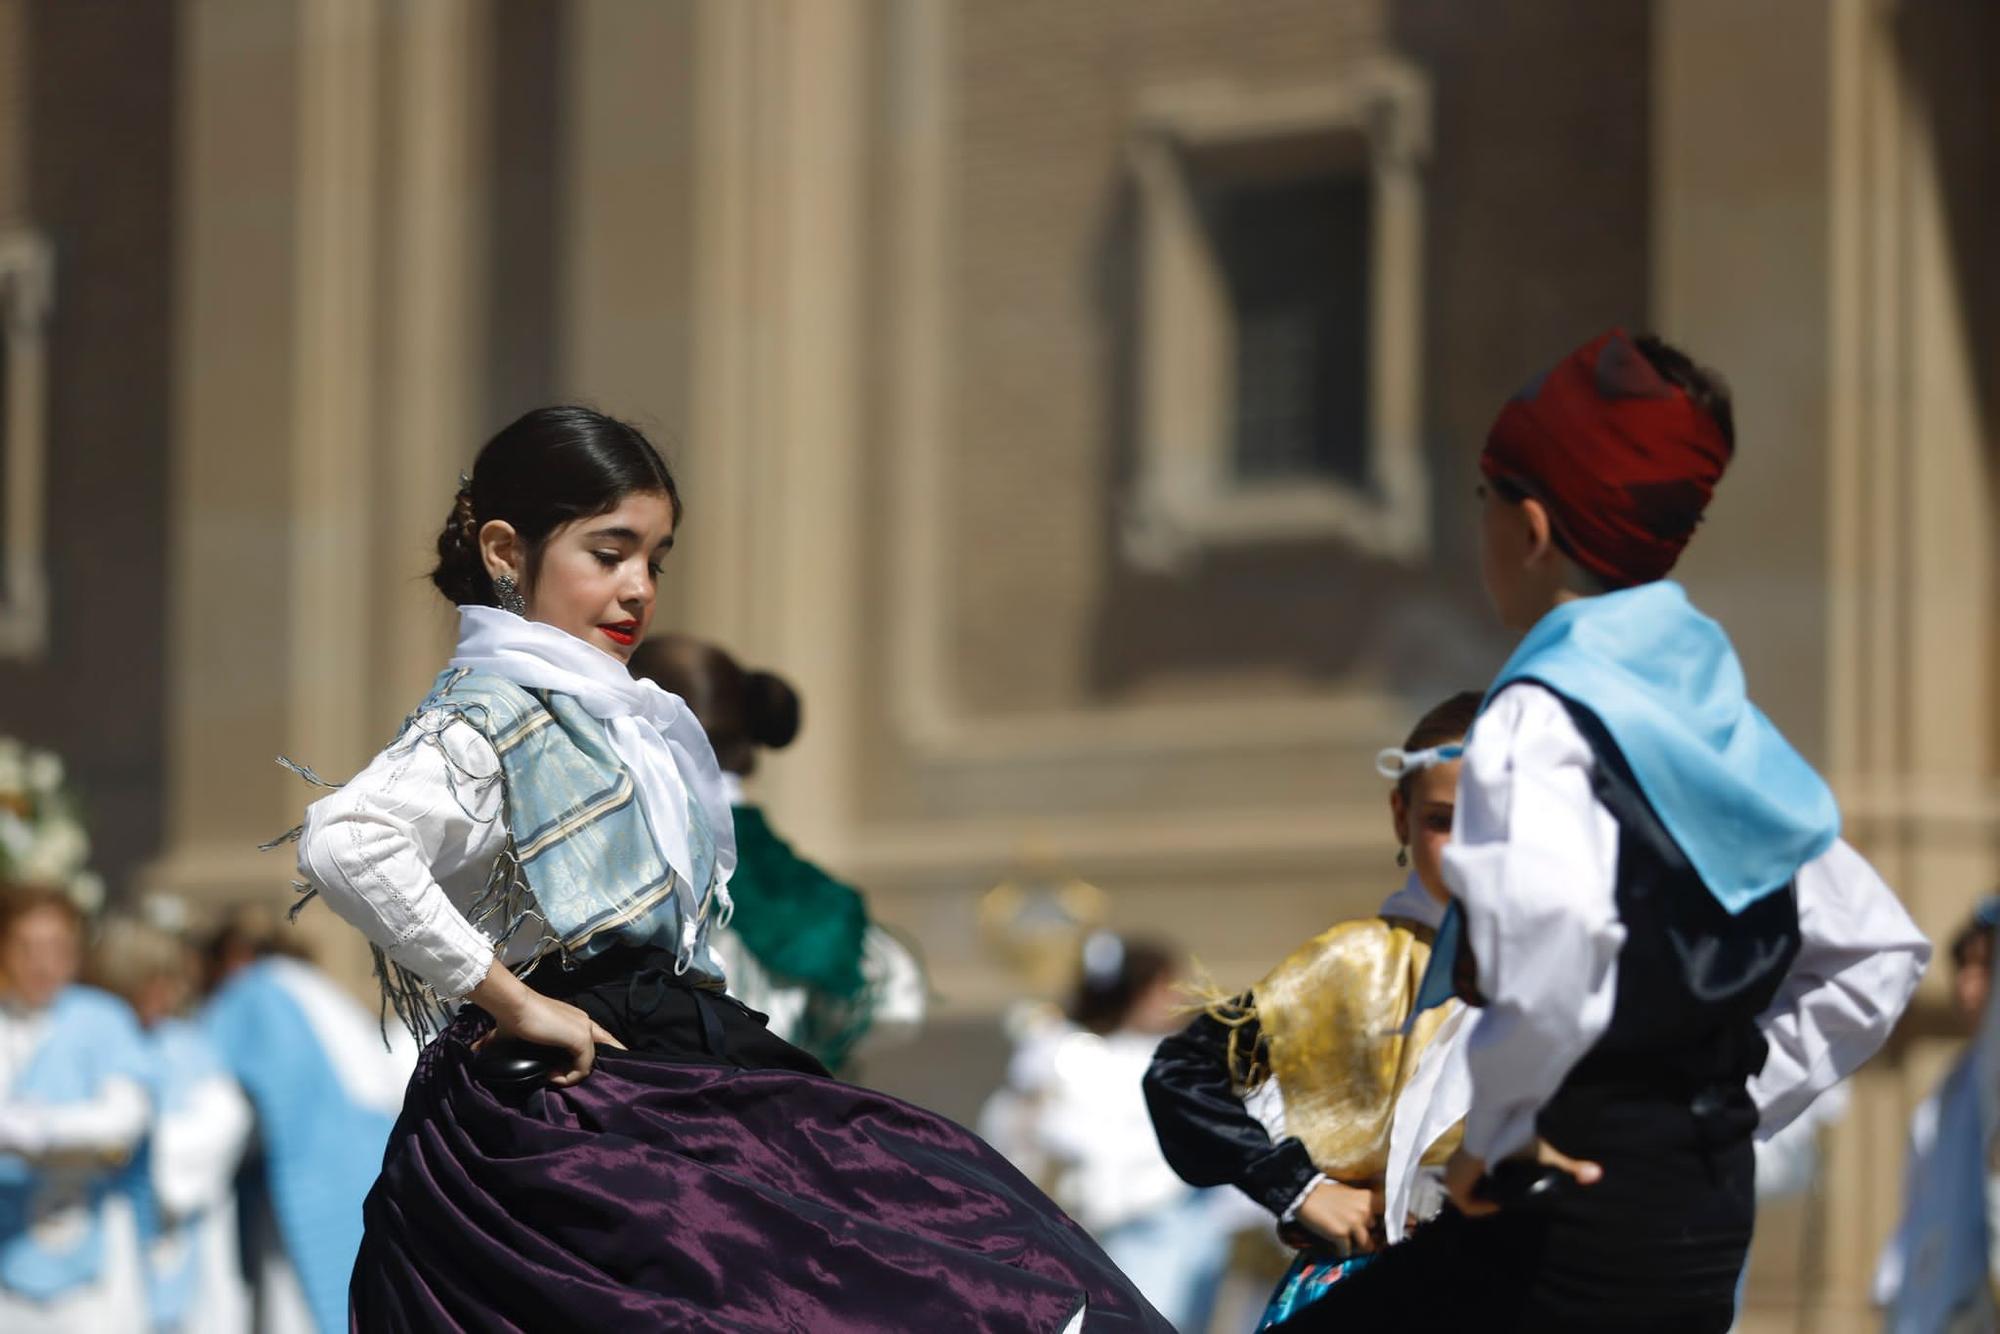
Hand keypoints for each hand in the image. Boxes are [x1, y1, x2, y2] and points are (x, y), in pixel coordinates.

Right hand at [468, 962, 623, 1086]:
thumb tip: (479, 1051)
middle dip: (591, 1068)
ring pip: (589, 1064)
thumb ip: (522, 1046)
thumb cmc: (513, 1018)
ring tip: (548, 1076)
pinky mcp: (581, 1038)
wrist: (513, 1006)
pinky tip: (549, 1076)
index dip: (602, 1053)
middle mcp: (585, 1022)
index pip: (600, 1038)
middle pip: (607, 1048)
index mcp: (575, 1019)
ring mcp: (585, 1029)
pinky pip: (583, 1068)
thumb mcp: (523, 1036)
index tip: (585, 1070)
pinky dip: (567, 1078)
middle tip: (561, 1080)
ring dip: (569, 1076)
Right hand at [1293, 1180, 1383, 1256]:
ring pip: (1366, 1246)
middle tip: (1355, 1235)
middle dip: (1366, 1236)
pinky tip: (1333, 1244)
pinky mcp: (1341, 1235)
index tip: (1388, 1232)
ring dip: (1356, 1246)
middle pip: (1375, 1234)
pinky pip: (1347, 1251)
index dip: (1390, 1226)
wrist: (1304, 1193)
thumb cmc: (1325, 1193)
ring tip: (1345, 1242)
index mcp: (1368, 1199)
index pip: (1388, 1217)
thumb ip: (1362, 1206)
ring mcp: (1354, 1223)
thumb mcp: (1350, 1194)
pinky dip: (1340, 1250)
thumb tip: (1372, 1221)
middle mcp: (1365, 1211)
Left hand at [1445, 1140, 1601, 1217]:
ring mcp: (1452, 1176)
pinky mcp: (1452, 1184)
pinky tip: (1498, 1202)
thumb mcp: (1545, 1157)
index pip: (1485, 1187)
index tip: (1520, 1192)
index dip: (1503, 1195)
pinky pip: (1468, 1208)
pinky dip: (1483, 1209)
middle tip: (1514, 1195)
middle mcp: (1459, 1168)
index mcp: (1474, 1161)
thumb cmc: (1517, 1141)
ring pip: (1474, 1203)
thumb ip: (1571, 1167)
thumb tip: (1599, 1173)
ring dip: (1491, 1204)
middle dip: (1497, 1199)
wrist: (1496, 1131)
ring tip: (1508, 1197)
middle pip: (1479, 1196)